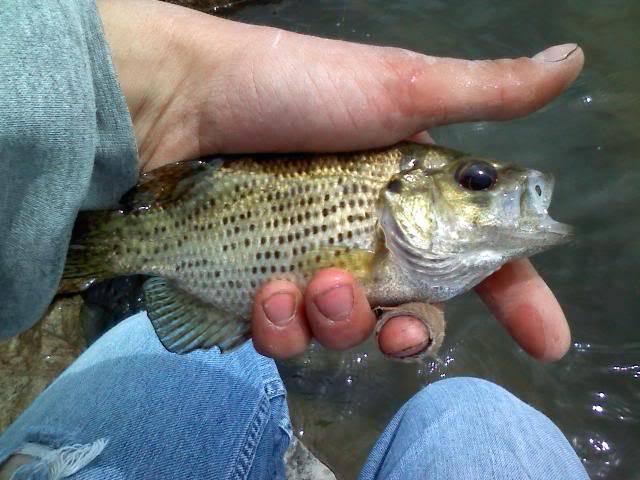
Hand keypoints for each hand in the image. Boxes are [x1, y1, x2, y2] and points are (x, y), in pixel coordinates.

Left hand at [98, 0, 583, 360]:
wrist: (184, 105)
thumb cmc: (294, 91)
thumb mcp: (398, 87)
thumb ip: (485, 92)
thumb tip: (571, 58)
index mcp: (408, 200)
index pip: (476, 260)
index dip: (517, 300)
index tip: (546, 341)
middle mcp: (364, 238)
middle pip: (411, 313)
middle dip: (410, 332)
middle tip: (397, 323)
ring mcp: (308, 266)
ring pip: (345, 332)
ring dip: (337, 321)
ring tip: (310, 285)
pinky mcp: (255, 288)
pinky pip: (283, 337)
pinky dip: (279, 325)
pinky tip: (263, 293)